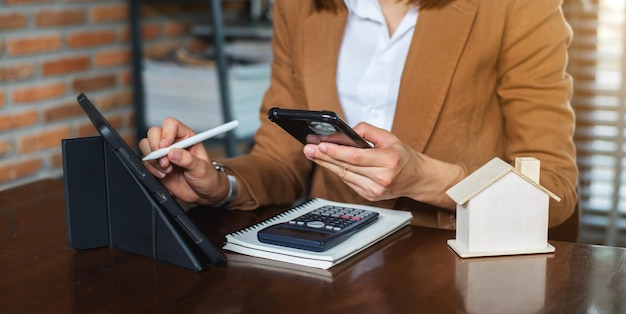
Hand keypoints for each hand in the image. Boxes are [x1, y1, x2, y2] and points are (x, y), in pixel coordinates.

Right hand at [138, 118, 228, 204]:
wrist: (202, 193)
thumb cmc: (206, 177)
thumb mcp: (202, 168)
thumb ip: (188, 160)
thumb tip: (173, 153)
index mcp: (187, 137)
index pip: (171, 124)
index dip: (166, 133)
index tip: (165, 146)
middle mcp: (173, 142)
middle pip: (154, 132)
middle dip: (156, 147)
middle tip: (165, 161)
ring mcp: (163, 153)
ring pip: (146, 145)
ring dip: (153, 159)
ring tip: (167, 169)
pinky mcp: (156, 164)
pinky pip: (145, 161)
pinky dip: (151, 168)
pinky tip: (163, 174)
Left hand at [302, 122, 463, 208]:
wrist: (418, 179)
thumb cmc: (404, 157)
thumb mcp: (390, 137)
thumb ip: (368, 131)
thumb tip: (348, 130)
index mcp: (388, 161)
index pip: (355, 157)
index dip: (335, 152)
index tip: (320, 144)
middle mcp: (381, 179)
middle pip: (346, 167)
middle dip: (324, 157)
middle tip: (308, 148)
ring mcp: (374, 190)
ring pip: (344, 176)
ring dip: (326, 164)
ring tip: (312, 154)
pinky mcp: (369, 196)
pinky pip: (349, 182)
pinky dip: (338, 171)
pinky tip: (328, 163)